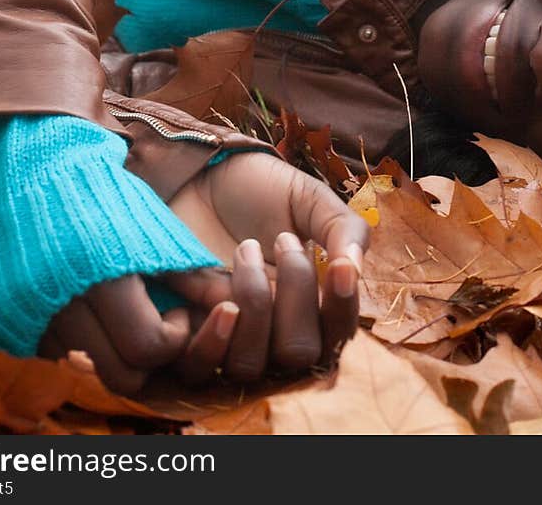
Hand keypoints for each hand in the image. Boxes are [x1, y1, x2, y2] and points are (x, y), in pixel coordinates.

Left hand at [39, 153, 368, 395]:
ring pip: (250, 365)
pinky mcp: (186, 337)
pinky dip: (212, 338)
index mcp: (311, 306)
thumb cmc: (262, 191)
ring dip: (254, 304)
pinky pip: (199, 368)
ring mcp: (229, 338)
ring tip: (246, 248)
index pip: (338, 336)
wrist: (201, 174)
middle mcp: (274, 333)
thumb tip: (355, 267)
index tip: (339, 266)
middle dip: (296, 295)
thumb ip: (343, 229)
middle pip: (298, 355)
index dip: (343, 309)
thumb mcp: (310, 200)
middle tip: (282, 239)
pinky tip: (219, 294)